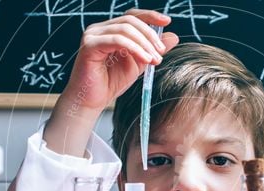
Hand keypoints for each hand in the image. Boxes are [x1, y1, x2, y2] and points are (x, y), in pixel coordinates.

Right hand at [44, 9, 178, 156]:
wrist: (92, 102)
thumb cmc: (111, 83)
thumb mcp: (138, 64)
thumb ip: (152, 49)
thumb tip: (173, 36)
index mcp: (110, 30)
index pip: (131, 16)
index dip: (149, 16)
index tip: (167, 21)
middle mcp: (99, 29)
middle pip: (130, 20)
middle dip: (150, 35)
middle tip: (161, 52)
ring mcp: (92, 35)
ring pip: (125, 29)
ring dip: (145, 44)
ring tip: (155, 60)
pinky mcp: (89, 45)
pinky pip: (117, 40)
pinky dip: (134, 48)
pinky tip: (145, 59)